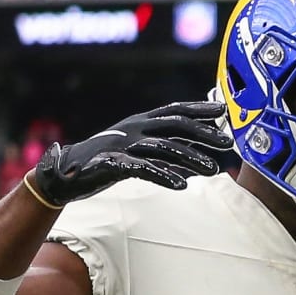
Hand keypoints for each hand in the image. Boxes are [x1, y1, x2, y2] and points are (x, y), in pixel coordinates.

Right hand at [33, 101, 232, 205]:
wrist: (67, 172)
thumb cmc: (110, 159)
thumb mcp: (142, 149)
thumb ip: (169, 146)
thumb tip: (200, 150)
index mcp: (142, 122)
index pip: (175, 111)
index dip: (199, 109)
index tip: (225, 112)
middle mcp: (134, 129)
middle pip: (174, 126)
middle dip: (203, 133)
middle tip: (228, 144)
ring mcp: (123, 145)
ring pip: (163, 147)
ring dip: (191, 157)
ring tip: (214, 170)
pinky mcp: (113, 164)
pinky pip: (142, 168)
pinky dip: (163, 175)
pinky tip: (182, 184)